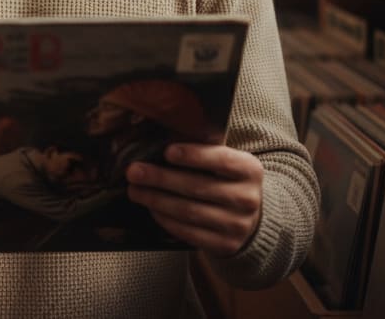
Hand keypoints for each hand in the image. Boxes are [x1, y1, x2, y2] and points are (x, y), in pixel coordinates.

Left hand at [126, 143, 262, 256]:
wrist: (250, 219)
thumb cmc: (227, 180)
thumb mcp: (226, 162)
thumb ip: (203, 150)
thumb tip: (161, 139)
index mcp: (249, 170)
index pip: (221, 160)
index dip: (193, 155)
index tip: (167, 151)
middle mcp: (247, 198)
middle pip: (198, 187)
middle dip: (161, 178)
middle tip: (134, 171)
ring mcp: (237, 225)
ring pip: (189, 211)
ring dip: (156, 200)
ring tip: (135, 190)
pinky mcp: (225, 245)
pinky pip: (189, 232)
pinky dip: (166, 219)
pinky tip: (151, 208)